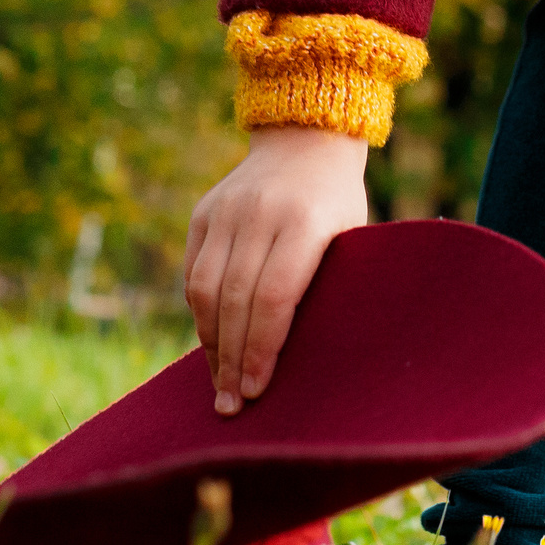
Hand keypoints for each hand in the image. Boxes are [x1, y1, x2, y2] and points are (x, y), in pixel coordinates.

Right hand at [183, 126, 369, 415]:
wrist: (306, 140)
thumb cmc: (340, 205)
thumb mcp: (351, 240)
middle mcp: (260, 214)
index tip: (257, 390)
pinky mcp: (203, 213)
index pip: (275, 298)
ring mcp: (226, 211)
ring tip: (219, 384)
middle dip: (231, 360)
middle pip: (235, 301)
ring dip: (210, 344)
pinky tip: (212, 344)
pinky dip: (200, 314)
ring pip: (205, 290)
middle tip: (232, 404)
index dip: (262, 349)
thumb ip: (326, 288)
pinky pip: (194, 273)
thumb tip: (307, 363)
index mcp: (306, 223)